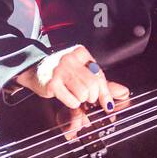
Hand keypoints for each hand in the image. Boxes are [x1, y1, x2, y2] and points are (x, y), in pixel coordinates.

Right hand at [11, 45, 129, 138]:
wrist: (34, 70)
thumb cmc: (61, 71)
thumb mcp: (80, 69)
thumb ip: (100, 80)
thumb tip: (122, 92)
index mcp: (80, 52)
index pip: (99, 74)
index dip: (105, 92)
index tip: (108, 105)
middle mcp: (70, 59)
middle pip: (92, 85)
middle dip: (93, 97)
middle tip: (88, 99)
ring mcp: (60, 70)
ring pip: (83, 93)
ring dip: (81, 100)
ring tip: (74, 94)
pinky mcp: (52, 83)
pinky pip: (71, 100)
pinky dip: (72, 103)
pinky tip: (66, 96)